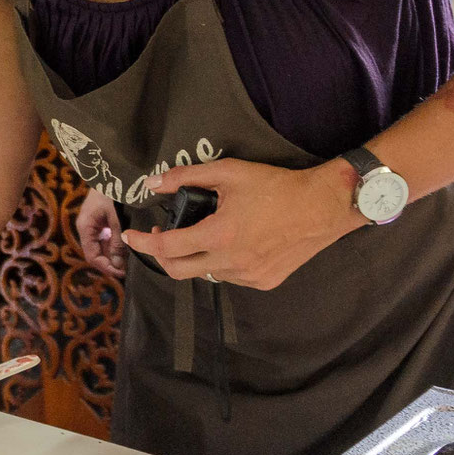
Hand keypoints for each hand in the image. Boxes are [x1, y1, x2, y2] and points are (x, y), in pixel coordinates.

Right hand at [75, 190, 126, 280]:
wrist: (109, 168)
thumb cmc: (111, 191)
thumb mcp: (115, 217)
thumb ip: (116, 240)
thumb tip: (118, 264)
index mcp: (85, 227)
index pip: (92, 256)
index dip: (106, 267)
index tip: (122, 274)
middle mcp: (86, 228)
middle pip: (96, 253)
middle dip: (111, 263)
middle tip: (129, 269)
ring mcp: (93, 224)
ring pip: (102, 247)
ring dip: (114, 255)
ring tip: (130, 260)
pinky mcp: (100, 220)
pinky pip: (106, 238)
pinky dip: (115, 245)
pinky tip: (127, 248)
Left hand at [120, 158, 362, 289]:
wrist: (323, 207)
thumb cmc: (276, 186)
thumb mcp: (229, 172)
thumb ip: (187, 177)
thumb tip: (153, 182)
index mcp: (220, 235)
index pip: (167, 247)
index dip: (143, 243)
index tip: (130, 237)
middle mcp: (231, 262)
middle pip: (179, 271)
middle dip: (161, 256)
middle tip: (157, 238)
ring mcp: (249, 277)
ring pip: (206, 273)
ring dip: (194, 257)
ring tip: (199, 234)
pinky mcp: (264, 282)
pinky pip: (230, 276)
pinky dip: (220, 263)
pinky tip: (229, 244)